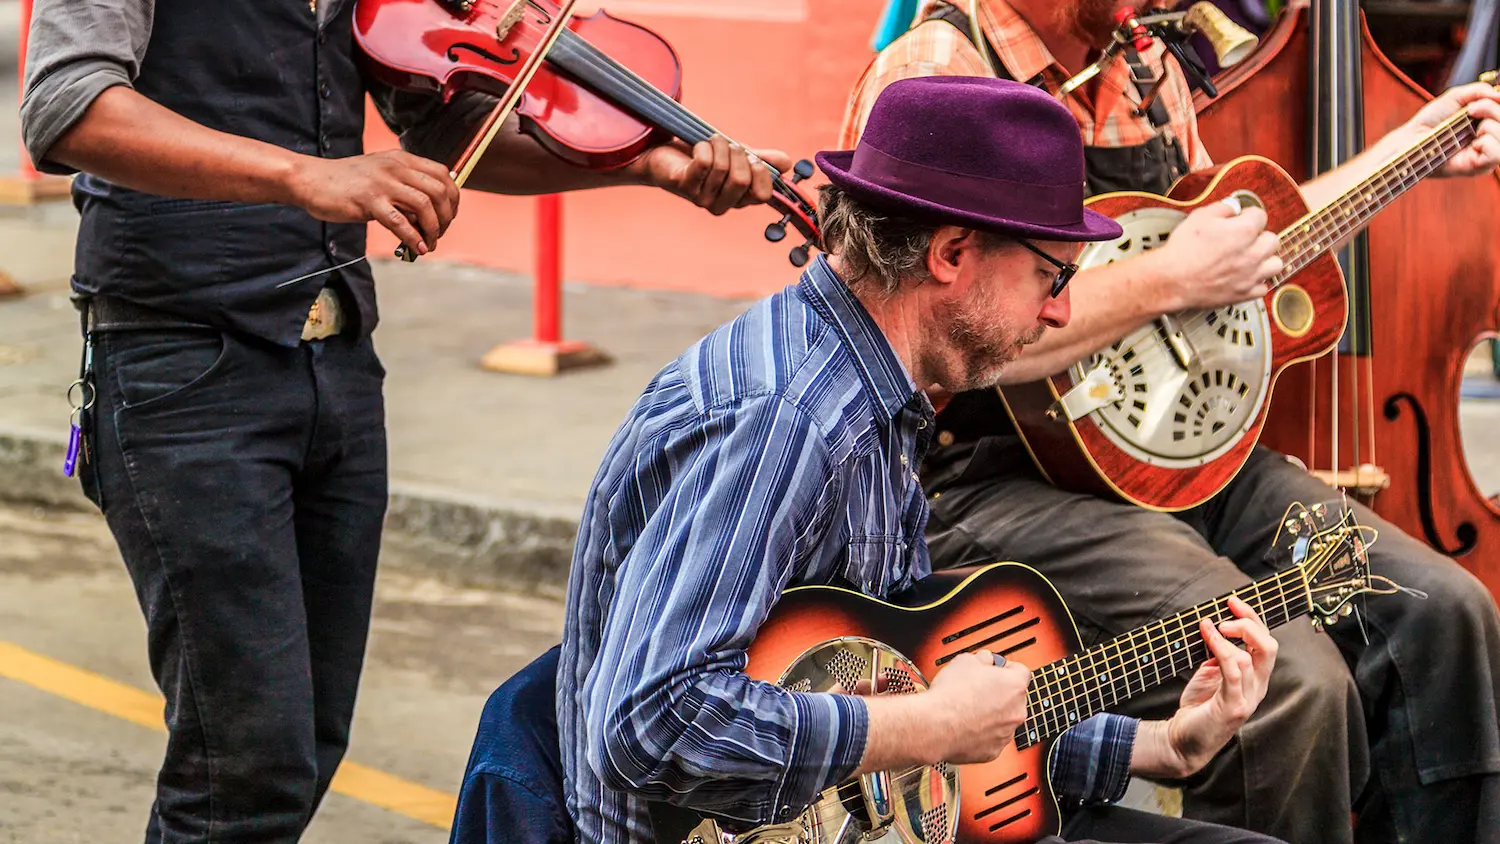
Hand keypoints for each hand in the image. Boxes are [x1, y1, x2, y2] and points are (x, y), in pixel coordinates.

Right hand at [285, 150, 459, 255]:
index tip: (448, 217)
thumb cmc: (346, 183)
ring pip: (424, 205)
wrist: (311, 179)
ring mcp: (382, 183)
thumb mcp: (381, 177)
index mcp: (401, 159)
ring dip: (433, 229)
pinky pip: (400, 222)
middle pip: (439, 191)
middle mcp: (395, 167)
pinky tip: (417, 248)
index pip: (442, 174)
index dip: (453, 198)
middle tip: (439, 233)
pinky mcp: (368, 200)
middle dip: (446, 217)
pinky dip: (413, 238)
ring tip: (429, 243)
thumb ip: (405, 190)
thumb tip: (428, 216)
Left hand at [636, 135, 794, 215]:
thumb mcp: (737, 156)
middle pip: (742, 181)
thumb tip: (788, 163)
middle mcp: (720, 204)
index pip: (763, 195)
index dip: (761, 173)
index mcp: (738, 199)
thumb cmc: (703, 157)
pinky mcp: (683, 185)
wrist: (663, 153)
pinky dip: (704, 148)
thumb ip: (762, 159)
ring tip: (711, 140)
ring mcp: (701, 198)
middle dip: (738, 154)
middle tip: (727, 145)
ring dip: (719, 146)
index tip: (753, 157)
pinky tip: (698, 147)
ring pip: (722, 169)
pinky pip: (703, 164)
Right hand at [924, 650, 1030, 764]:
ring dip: (991, 715)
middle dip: (998, 694)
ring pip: (1003, 720)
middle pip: (1014, 698)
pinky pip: (992, 738)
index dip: (1005, 669)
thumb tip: (984, 661)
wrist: (935, 725)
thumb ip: (982, 659)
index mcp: (1014, 686)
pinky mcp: (993, 751)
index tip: (995, 670)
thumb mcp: (965, 660)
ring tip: (968, 709)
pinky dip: (982, 733)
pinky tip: (966, 725)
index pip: (1020, 672)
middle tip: (978, 690)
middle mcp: (1016, 711)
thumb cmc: (950, 695)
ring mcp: (1006, 733)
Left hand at [1138, 596, 1277, 778]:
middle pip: (1268, 647)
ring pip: (1251, 658)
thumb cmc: (1197, 709)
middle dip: (1249, 623)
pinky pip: (1233, 672)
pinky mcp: (1233, 707)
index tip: (1232, 601)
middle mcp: (1257, 688)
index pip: (1265, 643)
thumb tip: (1214, 629)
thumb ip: (1218, 656)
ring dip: (1228, 636)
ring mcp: (1247, 699)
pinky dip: (1221, 650)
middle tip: (1225, 614)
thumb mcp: (1209, 675)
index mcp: (1255, 679)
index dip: (1253, 619)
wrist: (1182, 741)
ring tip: (1208, 627)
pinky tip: (1208, 637)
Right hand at [1148, 200, 1281, 310]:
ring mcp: (1251, 275)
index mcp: (1244, 231)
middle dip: (1260, 237)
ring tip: (1251, 258)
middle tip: (1245, 239)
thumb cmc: (1183, 249)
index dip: (1248, 215)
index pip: (1260, 215)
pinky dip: (1257, 282)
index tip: (1240, 219)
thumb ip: (1222, 208)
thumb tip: (1233, 207)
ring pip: (1275, 264)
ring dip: (1266, 259)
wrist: (1171, 280)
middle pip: (1272, 240)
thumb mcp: (1199, 217)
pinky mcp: (1244, 293)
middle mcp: (1253, 253)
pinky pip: (1263, 287)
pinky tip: (1245, 277)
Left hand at [1401, 81, 1499, 178]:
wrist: (1412, 138)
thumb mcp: (1457, 97)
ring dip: (1491, 125)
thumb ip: (1480, 91)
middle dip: (1493, 110)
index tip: (1477, 103)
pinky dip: (1487, 142)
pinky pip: (1496, 154)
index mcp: (1489, 123)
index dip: (1497, 105)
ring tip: (1472, 128)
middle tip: (1470, 110)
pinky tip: (1473, 142)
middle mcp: (1491, 140)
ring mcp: (1486, 156)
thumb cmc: (1431, 120)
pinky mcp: (1477, 168)